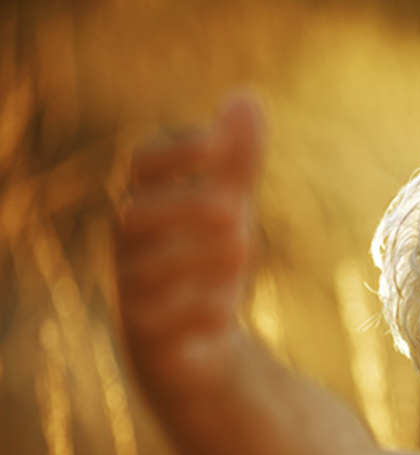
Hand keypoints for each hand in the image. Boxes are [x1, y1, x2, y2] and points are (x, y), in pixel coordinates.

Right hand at [116, 94, 264, 405]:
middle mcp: (130, 250)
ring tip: (243, 245)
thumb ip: (235, 160)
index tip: (220, 143)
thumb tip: (247, 97)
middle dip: (182, 208)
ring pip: (145, 276)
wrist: (199, 351)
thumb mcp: (229, 209)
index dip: (177, 151)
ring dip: (193, 258)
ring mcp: (136, 298)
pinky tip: (226, 310)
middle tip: (237, 207)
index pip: (142, 164)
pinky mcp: (153, 346)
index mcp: (147, 205)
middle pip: (134, 217)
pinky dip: (190, 315)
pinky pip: (158, 331)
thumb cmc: (206, 265)